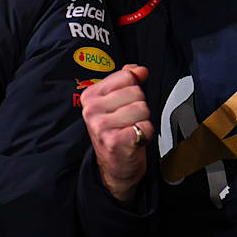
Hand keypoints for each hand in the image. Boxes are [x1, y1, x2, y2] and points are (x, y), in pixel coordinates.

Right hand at [81, 64, 153, 204]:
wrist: (115, 166)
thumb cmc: (118, 130)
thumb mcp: (118, 102)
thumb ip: (128, 80)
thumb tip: (140, 70)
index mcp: (90, 96)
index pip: (127, 76)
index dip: (133, 90)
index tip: (124, 105)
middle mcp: (92, 110)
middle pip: (137, 92)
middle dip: (139, 107)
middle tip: (128, 121)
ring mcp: (101, 127)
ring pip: (143, 108)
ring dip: (143, 121)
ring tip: (131, 130)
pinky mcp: (115, 142)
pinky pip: (145, 127)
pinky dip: (146, 134)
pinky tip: (134, 140)